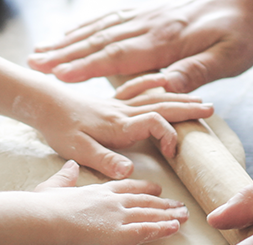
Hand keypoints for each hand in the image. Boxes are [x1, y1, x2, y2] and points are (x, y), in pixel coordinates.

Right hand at [28, 0, 252, 98]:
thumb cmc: (243, 31)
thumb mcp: (231, 57)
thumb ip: (197, 71)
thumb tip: (166, 87)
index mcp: (166, 41)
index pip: (119, 56)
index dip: (87, 66)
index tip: (57, 75)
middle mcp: (148, 26)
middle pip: (99, 42)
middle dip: (64, 54)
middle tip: (32, 65)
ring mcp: (145, 17)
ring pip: (99, 29)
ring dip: (67, 42)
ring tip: (39, 52)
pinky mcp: (147, 13)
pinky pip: (109, 20)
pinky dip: (85, 28)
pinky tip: (70, 34)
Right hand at [31, 160, 188, 244]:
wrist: (44, 218)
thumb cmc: (44, 206)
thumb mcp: (52, 186)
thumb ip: (65, 177)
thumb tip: (70, 166)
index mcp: (98, 191)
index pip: (126, 187)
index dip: (143, 188)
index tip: (156, 188)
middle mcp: (112, 201)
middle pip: (144, 200)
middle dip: (163, 203)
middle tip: (178, 204)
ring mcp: (118, 216)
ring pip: (149, 214)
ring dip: (168, 215)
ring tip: (183, 215)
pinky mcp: (119, 234)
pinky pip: (146, 230)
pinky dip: (162, 228)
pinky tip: (175, 227)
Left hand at [34, 91, 214, 178]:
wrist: (42, 102)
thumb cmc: (59, 128)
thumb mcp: (78, 150)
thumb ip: (104, 160)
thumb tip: (129, 171)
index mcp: (118, 124)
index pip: (154, 122)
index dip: (168, 135)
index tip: (173, 153)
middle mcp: (122, 111)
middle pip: (162, 105)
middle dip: (187, 109)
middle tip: (210, 110)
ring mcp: (118, 103)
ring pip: (155, 97)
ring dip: (178, 97)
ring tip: (199, 99)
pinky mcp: (111, 100)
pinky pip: (139, 88)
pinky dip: (155, 84)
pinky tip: (164, 81)